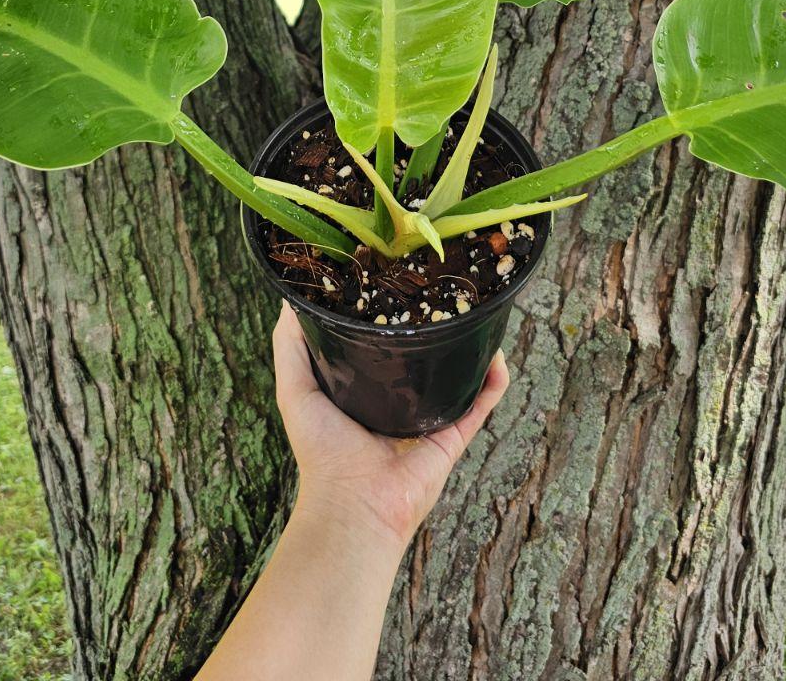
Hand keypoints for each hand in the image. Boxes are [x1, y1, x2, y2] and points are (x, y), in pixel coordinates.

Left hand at [272, 301, 509, 551]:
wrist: (352, 506)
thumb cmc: (320, 452)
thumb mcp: (295, 390)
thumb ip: (289, 346)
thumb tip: (288, 298)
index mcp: (367, 390)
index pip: (383, 345)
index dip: (390, 315)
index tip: (397, 280)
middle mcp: (401, 401)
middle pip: (425, 356)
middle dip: (435, 325)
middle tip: (443, 289)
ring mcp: (430, 419)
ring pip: (459, 375)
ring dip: (471, 347)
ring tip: (477, 313)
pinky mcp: (453, 437)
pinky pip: (481, 404)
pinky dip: (493, 380)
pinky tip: (498, 354)